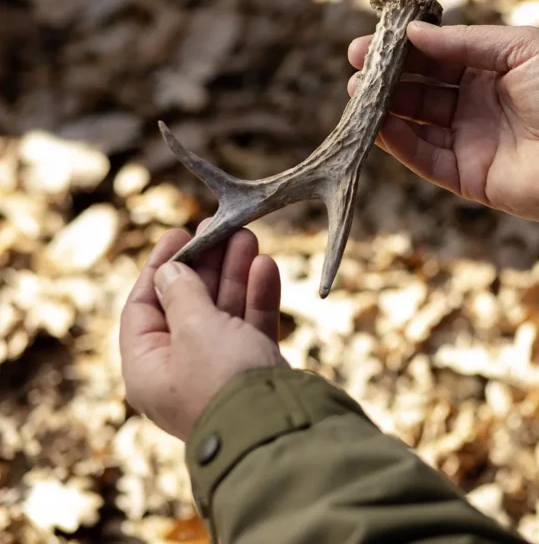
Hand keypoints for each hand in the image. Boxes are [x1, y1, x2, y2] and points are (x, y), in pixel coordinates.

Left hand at [119, 223, 286, 440]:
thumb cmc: (224, 381)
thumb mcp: (195, 329)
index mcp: (147, 368)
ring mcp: (219, 370)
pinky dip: (258, 297)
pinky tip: (266, 267)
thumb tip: (169, 272)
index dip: (161, 266)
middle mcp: (180, 369)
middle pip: (187, 304)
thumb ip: (183, 294)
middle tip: (220, 227)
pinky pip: (250, 326)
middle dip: (206, 264)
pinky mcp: (253, 369)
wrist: (277, 426)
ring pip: (223, 311)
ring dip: (235, 273)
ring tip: (249, 236)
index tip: (179, 233)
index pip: (143, 307)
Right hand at [348, 23, 538, 222]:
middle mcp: (476, 106)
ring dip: (385, 109)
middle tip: (356, 68)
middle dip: (386, 79)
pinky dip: (400, 142)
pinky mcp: (467, 175)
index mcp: (490, 72)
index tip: (369, 43)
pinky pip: (425, 157)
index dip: (403, 51)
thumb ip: (465, 42)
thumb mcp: (519, 49)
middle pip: (420, 89)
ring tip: (358, 94)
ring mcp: (470, 141)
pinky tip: (379, 124)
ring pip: (416, 123)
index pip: (435, 59)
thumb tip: (414, 35)